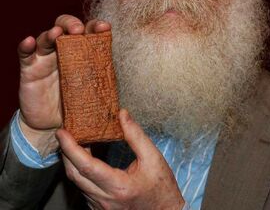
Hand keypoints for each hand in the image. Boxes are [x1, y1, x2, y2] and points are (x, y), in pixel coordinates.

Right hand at [18, 14, 110, 153]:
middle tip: (79, 31)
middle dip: (72, 24)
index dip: (95, 26)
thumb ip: (103, 90)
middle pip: (66, 27)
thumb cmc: (75, 106)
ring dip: (52, 32)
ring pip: (46, 36)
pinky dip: (25, 45)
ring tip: (57, 34)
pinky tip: (29, 42)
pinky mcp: (30, 68)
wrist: (51, 126)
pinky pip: (25, 53)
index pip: (88, 33)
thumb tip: (124, 106)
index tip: (104, 27)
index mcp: (82, 53)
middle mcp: (63, 50)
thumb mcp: (92, 95)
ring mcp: (46, 57)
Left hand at [56, 109, 184, 209]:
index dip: (70, 148)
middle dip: (65, 152)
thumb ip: (136, 135)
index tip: (62, 133)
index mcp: (118, 186)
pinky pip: (84, 189)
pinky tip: (84, 160)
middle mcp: (105, 199)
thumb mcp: (153, 158)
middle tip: (64, 134)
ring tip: (73, 143)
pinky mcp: (100, 209)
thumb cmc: (161, 187)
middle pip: (75, 174)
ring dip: (72, 162)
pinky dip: (80, 172)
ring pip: (77, 183)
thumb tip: (122, 114)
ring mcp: (100, 207)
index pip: (86, 165)